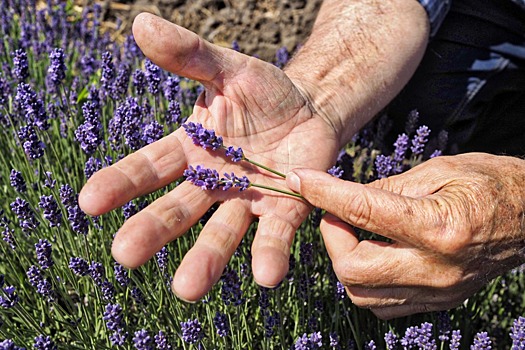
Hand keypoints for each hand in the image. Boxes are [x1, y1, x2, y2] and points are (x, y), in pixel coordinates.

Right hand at [78, 13, 338, 300]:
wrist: (310, 109)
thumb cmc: (263, 92)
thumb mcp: (227, 68)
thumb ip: (189, 55)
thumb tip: (141, 24)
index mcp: (191, 149)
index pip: (148, 168)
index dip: (120, 184)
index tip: (89, 202)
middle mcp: (212, 182)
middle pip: (177, 210)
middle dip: (153, 231)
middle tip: (125, 255)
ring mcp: (246, 200)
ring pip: (221, 233)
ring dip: (206, 259)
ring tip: (187, 288)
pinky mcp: (284, 209)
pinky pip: (274, 233)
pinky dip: (269, 253)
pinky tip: (265, 276)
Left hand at [286, 153, 524, 318]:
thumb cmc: (491, 184)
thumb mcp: (440, 169)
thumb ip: (388, 188)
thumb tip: (346, 199)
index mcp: (439, 227)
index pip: (363, 212)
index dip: (324, 194)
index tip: (300, 179)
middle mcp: (436, 268)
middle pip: (352, 269)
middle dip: (331, 239)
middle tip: (335, 214)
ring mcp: (438, 291)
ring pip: (362, 294)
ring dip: (344, 261)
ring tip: (353, 233)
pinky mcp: (439, 301)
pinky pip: (383, 303)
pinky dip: (364, 280)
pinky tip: (373, 254)